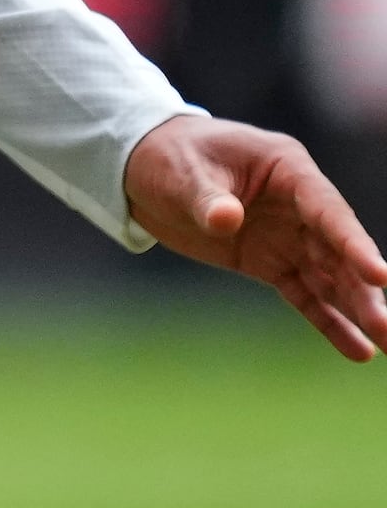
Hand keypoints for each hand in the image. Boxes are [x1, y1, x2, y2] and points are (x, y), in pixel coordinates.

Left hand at [125, 112, 386, 359]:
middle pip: (340, 252)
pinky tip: (358, 350)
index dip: (354, 244)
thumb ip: (207, 198)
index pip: (329, 212)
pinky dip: (329, 321)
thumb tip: (227, 220)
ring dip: (358, 310)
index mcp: (287, 170)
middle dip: (365, 290)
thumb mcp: (182, 172)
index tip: (379, 276)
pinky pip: (305, 295)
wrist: (144, 168)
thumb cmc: (169, 157)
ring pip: (331, 278)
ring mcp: (289, 237)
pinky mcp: (270, 263)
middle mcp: (299, 206)